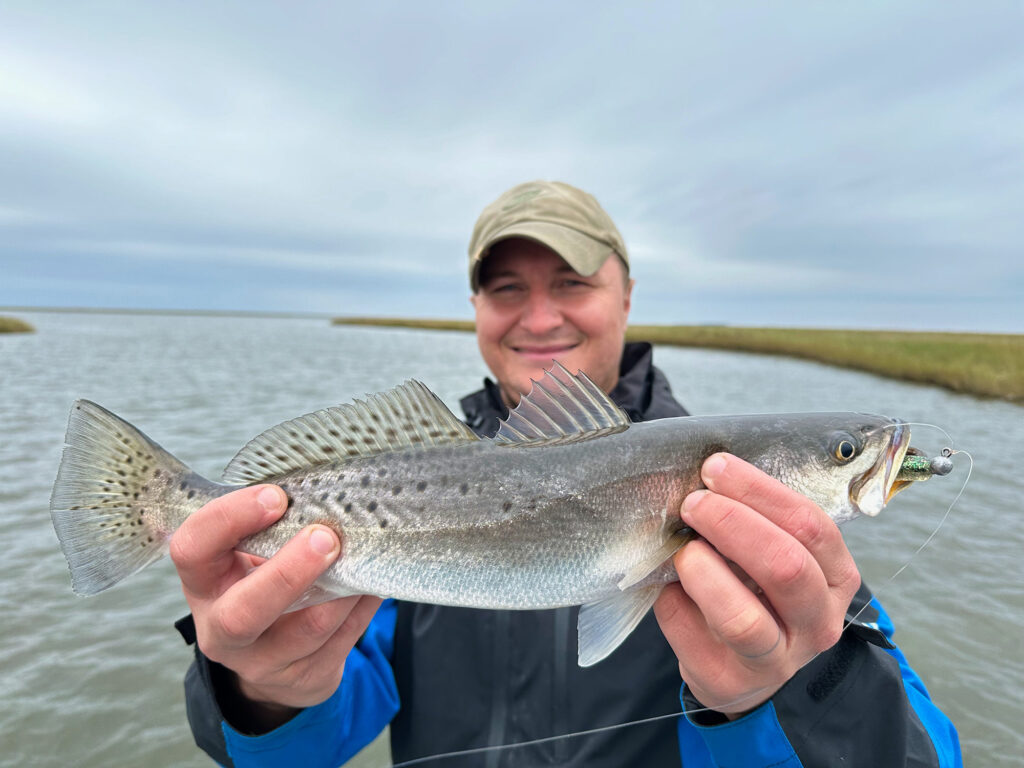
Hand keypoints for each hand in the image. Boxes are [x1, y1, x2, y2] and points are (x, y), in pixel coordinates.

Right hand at [170, 485, 381, 728]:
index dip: (229, 520)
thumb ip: (270, 527)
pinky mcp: (306, 679)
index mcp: (204, 585)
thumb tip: (323, 493)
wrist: (272, 656)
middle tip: (326, 537)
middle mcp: (222, 631)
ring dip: (342, 589)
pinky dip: (363, 605)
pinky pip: (344, 639)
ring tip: (363, 555)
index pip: (192, 550)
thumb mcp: (248, 554)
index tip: (276, 497)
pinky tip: (373, 581)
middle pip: (243, 613)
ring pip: (308, 629)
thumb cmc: (261, 580)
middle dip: (288, 573)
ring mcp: (263, 663)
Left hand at [653, 453, 860, 715]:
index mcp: (835, 577)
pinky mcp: (727, 683)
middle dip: (732, 524)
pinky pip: (693, 636)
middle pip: (785, 567)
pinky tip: (667, 585)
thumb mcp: (770, 553)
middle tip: (693, 503)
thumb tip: (702, 479)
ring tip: (682, 549)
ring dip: (703, 572)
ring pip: (741, 618)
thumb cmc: (755, 591)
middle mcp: (817, 623)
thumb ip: (751, 520)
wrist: (743, 668)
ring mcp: (775, 660)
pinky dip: (672, 602)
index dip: (759, 491)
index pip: (810, 526)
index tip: (716, 468)